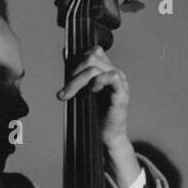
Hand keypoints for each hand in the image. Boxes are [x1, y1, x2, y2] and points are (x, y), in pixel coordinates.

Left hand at [58, 48, 140, 187]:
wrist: (106, 136)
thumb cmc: (95, 114)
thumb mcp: (81, 88)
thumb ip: (76, 71)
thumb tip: (66, 51)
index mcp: (107, 69)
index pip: (93, 51)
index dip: (77, 60)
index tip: (67, 80)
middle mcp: (114, 73)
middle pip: (90, 57)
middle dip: (73, 73)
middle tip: (66, 91)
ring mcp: (120, 82)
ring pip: (95, 67)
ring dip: (78, 80)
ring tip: (70, 94)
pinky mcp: (122, 94)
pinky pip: (111, 77)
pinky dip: (98, 81)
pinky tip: (92, 91)